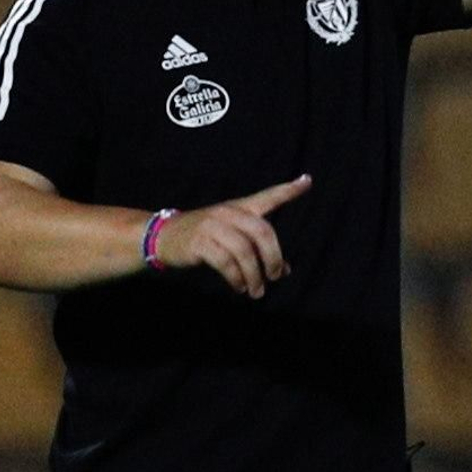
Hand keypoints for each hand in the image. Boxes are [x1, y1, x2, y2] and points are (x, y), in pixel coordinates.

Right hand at [152, 174, 312, 298]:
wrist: (164, 236)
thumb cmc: (205, 237)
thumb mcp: (232, 237)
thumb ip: (258, 249)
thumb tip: (285, 271)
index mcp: (240, 208)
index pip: (268, 196)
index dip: (288, 190)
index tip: (307, 181)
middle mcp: (228, 213)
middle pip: (262, 231)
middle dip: (273, 257)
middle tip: (276, 276)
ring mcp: (213, 226)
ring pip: (244, 250)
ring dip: (254, 274)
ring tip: (257, 290)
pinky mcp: (199, 243)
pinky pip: (225, 262)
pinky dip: (236, 278)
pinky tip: (240, 287)